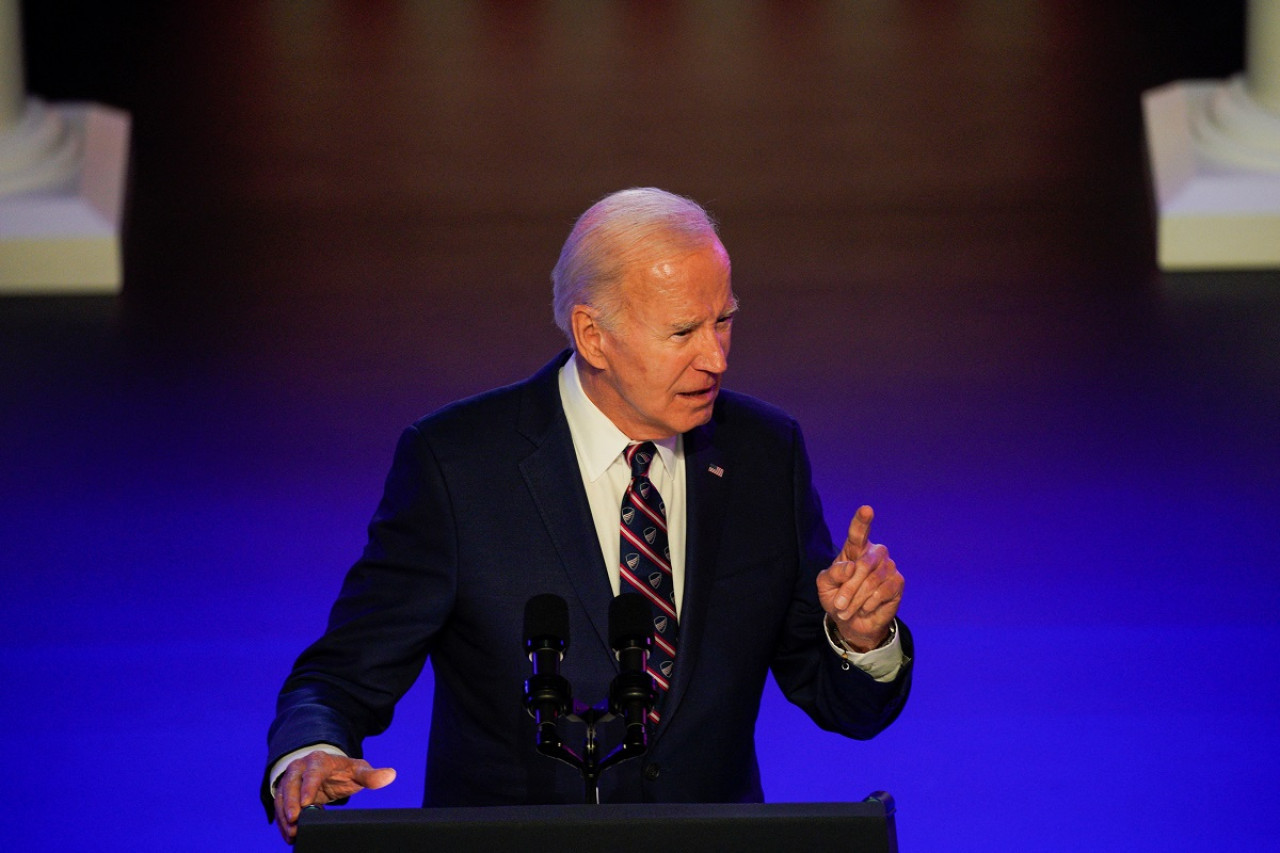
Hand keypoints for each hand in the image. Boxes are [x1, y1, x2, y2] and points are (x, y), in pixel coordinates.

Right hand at [274, 750, 395, 843]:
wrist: (328, 770)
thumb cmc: (344, 771)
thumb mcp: (358, 770)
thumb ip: (371, 775)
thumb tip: (391, 775)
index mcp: (319, 760)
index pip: (313, 772)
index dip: (308, 786)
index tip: (305, 802)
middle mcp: (301, 768)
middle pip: (291, 783)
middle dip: (290, 802)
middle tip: (294, 820)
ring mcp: (290, 779)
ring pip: (281, 795)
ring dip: (284, 814)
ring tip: (291, 833)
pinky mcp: (284, 792)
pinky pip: (279, 806)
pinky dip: (282, 821)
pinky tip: (289, 835)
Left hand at [816, 506, 902, 650]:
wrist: (852, 621)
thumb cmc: (837, 598)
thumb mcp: (825, 586)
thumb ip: (833, 574)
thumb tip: (851, 567)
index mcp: (854, 549)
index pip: (858, 532)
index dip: (862, 521)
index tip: (866, 509)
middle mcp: (874, 553)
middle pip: (863, 564)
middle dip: (849, 588)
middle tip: (838, 606)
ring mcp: (888, 567)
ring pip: (872, 581)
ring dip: (856, 600)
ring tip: (847, 610)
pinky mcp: (898, 583)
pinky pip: (884, 591)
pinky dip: (870, 603)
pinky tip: (865, 608)